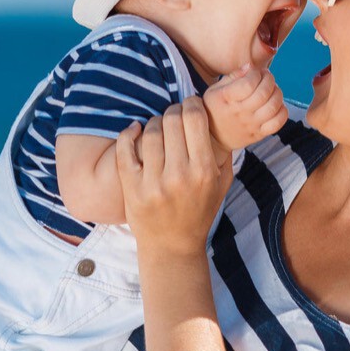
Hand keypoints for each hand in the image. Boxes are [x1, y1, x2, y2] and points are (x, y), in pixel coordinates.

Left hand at [116, 97, 231, 257]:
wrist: (172, 247)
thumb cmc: (199, 212)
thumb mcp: (222, 185)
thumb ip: (225, 154)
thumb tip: (220, 118)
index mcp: (204, 171)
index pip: (195, 119)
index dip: (192, 104)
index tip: (191, 105)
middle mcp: (179, 175)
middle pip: (172, 120)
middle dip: (174, 111)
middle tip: (174, 115)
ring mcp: (153, 182)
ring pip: (150, 132)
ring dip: (154, 123)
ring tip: (158, 127)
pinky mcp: (132, 188)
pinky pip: (124, 150)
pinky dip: (128, 134)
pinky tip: (135, 130)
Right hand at [203, 63, 288, 152]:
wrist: (214, 139)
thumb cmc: (215, 110)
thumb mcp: (215, 90)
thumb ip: (233, 76)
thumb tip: (250, 67)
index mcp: (226, 99)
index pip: (249, 83)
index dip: (256, 73)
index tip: (255, 72)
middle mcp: (240, 113)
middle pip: (264, 93)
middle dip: (269, 79)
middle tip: (266, 77)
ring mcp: (251, 124)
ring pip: (274, 106)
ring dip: (277, 92)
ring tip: (272, 89)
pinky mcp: (259, 134)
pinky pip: (278, 122)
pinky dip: (282, 110)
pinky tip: (275, 105)